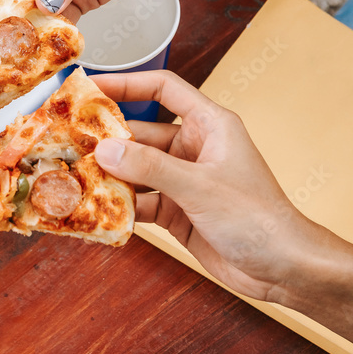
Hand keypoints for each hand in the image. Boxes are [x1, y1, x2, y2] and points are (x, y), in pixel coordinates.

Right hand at [90, 70, 333, 302]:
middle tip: (67, 139)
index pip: (163, 90)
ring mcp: (184, 181)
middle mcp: (194, 148)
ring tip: (73, 174)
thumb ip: (150, 167)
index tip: (91, 87)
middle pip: (141, 133)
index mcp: (209, 125)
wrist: (284, 269)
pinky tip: (96, 208)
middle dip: (107, 137)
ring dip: (110, 174)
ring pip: (137, 169)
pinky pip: (141, 201)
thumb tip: (104, 149)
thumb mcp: (200, 187)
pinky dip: (121, 205)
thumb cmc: (258, 218)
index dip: (128, 84)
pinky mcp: (178, 212)